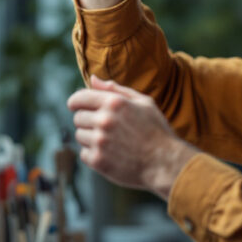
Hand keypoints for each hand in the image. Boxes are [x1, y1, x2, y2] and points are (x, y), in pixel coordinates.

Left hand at [67, 76, 196, 198]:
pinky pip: (83, 154)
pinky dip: (93, 154)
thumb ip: (116, 89)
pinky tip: (111, 154)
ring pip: (79, 136)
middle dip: (88, 121)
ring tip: (111, 142)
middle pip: (78, 118)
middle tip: (105, 128)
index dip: (76, 102)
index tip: (77, 107)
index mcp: (114, 102)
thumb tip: (92, 79)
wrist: (165, 162)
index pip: (79, 98)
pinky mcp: (98, 160)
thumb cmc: (156, 130)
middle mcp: (104, 120)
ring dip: (90, 138)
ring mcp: (100, 141)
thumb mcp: (143, 103)